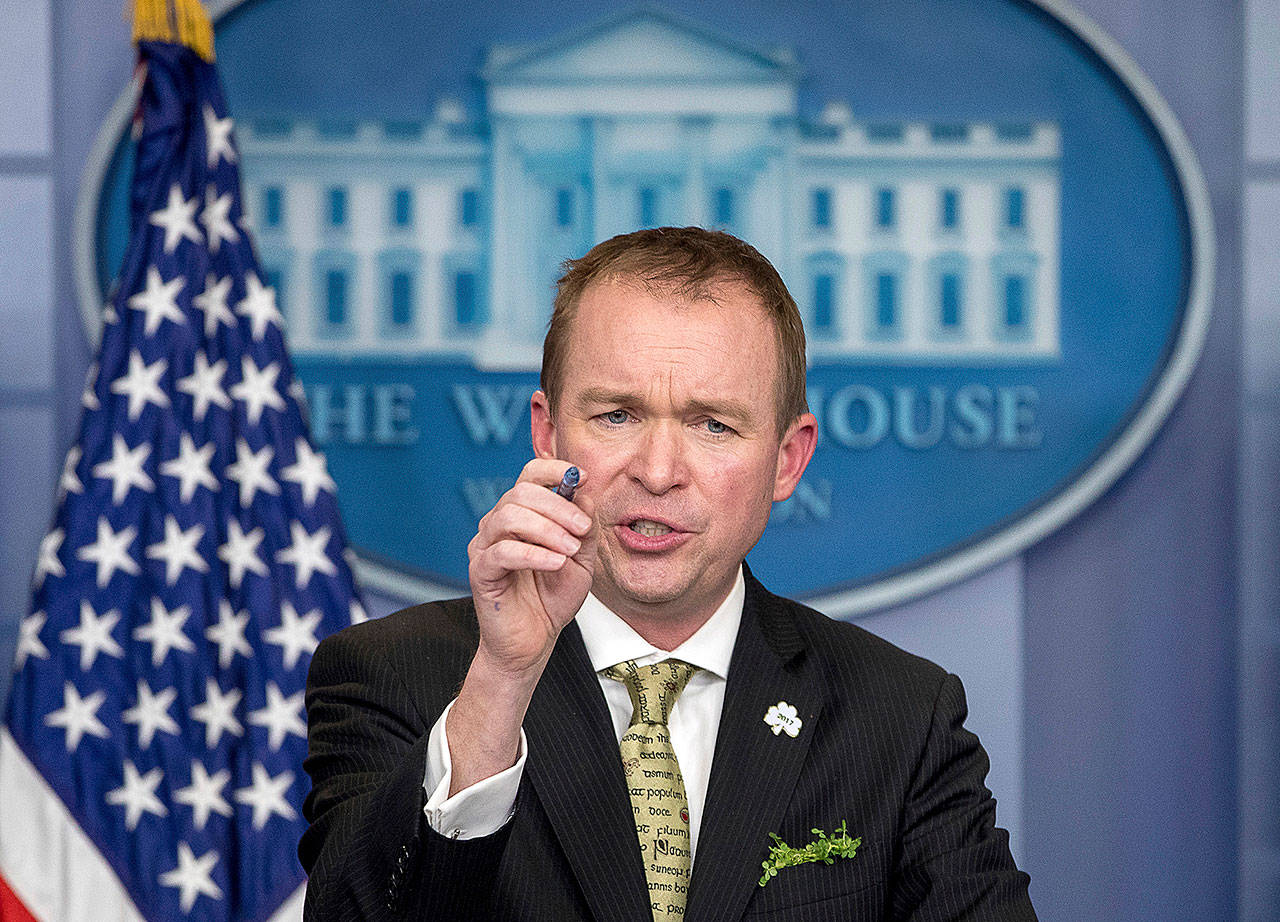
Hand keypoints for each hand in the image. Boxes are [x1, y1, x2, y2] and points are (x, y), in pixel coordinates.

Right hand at [466, 459, 598, 680]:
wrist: (535, 641)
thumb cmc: (553, 598)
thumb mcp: (581, 560)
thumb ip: (583, 528)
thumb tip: (584, 493)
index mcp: (522, 515)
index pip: (530, 475)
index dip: (555, 469)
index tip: (584, 478)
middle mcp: (498, 524)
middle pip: (521, 492)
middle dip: (558, 506)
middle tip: (582, 528)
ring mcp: (485, 546)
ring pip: (509, 516)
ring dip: (547, 530)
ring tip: (570, 550)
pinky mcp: (480, 571)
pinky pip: (503, 551)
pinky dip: (534, 554)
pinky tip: (556, 563)